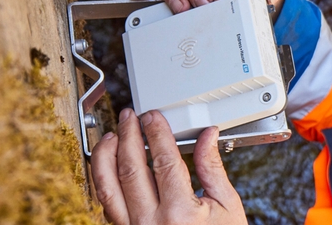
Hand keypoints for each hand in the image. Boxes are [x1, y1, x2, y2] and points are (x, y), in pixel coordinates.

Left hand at [90, 109, 246, 224]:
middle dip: (129, 136)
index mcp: (180, 213)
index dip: (156, 133)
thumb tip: (207, 136)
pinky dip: (104, 181)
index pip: (163, 161)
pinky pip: (107, 205)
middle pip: (131, 169)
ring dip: (106, 157)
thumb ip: (213, 167)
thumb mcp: (227, 206)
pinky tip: (108, 165)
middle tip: (131, 117)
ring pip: (107, 188)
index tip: (153, 117)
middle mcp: (151, 223)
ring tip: (112, 136)